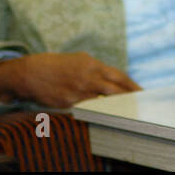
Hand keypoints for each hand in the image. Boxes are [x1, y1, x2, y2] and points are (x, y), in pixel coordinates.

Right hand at [0, 52, 140, 108]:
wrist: (30, 72)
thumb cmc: (57, 65)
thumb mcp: (80, 60)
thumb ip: (97, 69)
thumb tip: (114, 79)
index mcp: (93, 65)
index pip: (120, 77)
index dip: (133, 86)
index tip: (143, 93)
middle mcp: (88, 78)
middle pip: (115, 90)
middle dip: (129, 98)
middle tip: (140, 106)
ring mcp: (78, 92)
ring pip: (103, 102)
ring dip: (115, 107)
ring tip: (126, 112)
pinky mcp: (68, 104)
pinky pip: (87, 109)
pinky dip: (97, 112)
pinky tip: (103, 115)